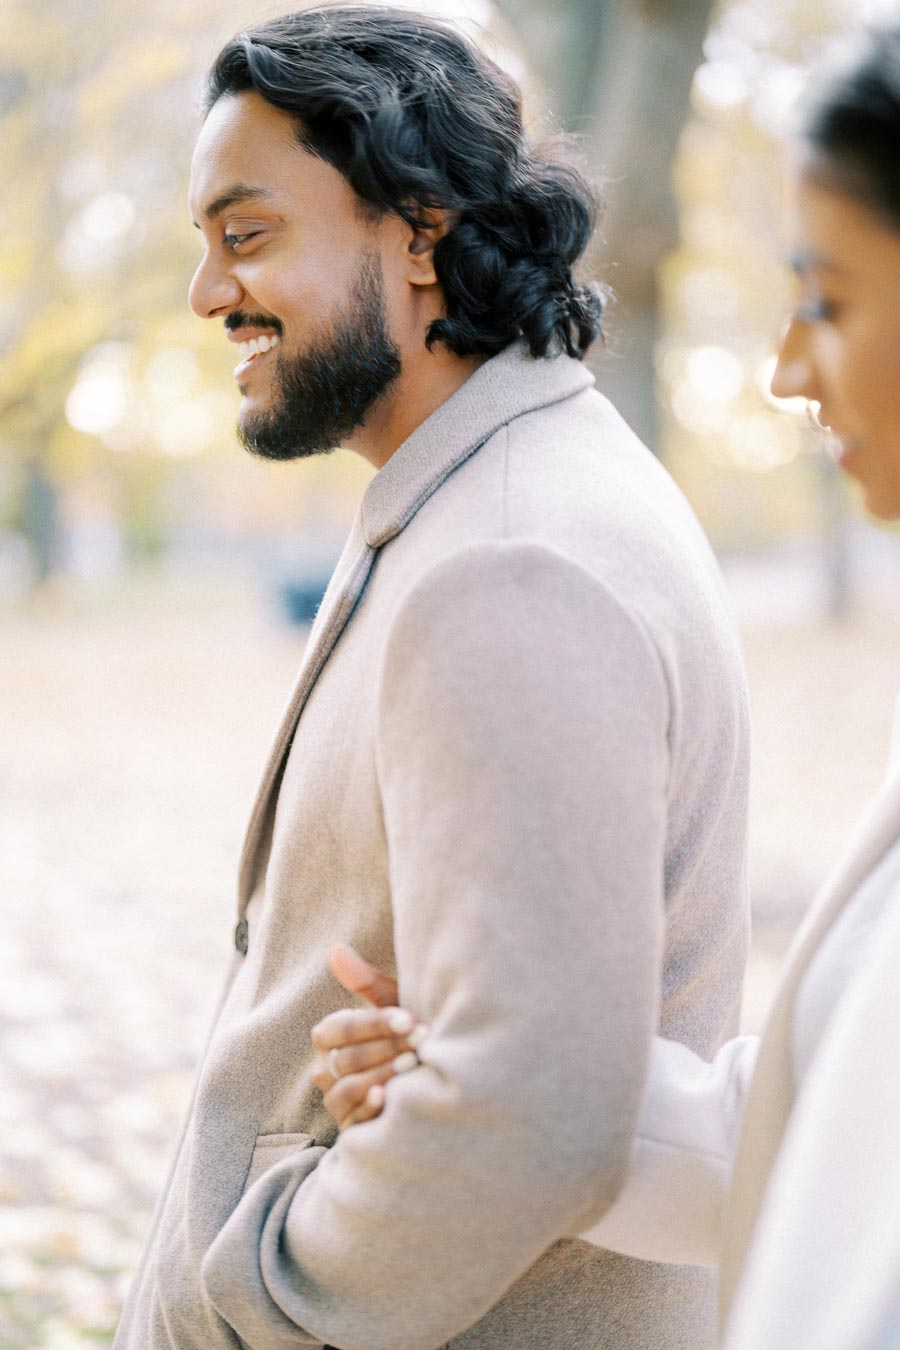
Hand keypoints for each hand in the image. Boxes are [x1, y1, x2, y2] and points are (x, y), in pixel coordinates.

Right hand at [311, 945, 425, 1129]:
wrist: (431, 1076)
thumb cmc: (408, 1035)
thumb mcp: (393, 1006)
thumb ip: (367, 982)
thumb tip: (336, 949)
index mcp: (328, 1036)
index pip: (339, 1029)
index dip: (373, 1024)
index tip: (407, 1019)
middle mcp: (324, 1069)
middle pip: (347, 1059)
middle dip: (387, 1048)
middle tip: (421, 1041)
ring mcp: (334, 1100)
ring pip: (348, 1088)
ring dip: (383, 1074)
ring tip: (414, 1063)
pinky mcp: (350, 1127)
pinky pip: (353, 1120)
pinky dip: (370, 1107)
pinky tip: (390, 1097)